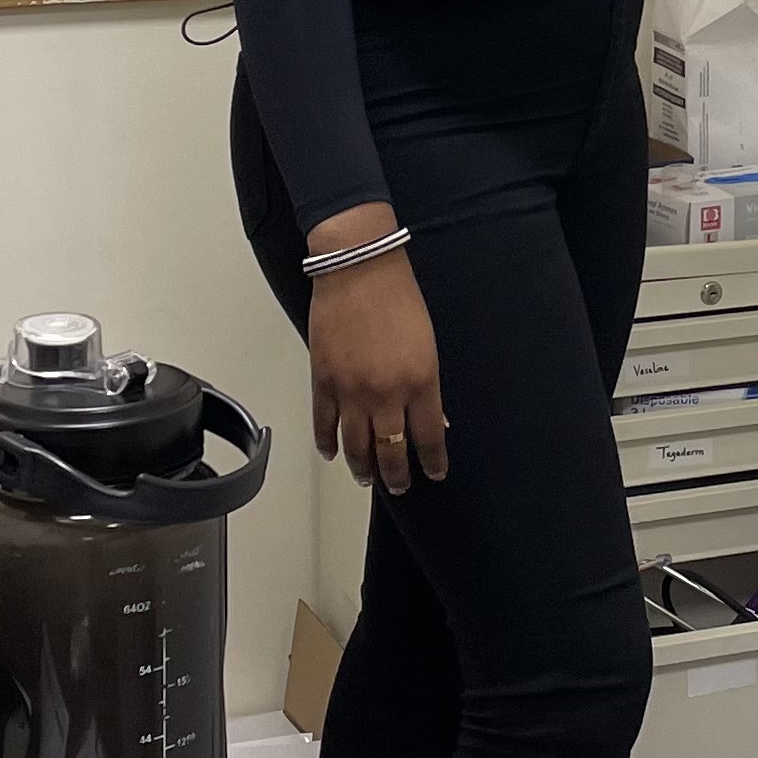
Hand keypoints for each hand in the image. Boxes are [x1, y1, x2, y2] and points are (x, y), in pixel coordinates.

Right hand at [301, 206, 447, 493]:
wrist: (359, 271)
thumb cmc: (399, 299)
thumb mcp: (429, 343)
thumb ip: (429, 385)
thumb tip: (435, 418)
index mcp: (421, 381)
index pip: (429, 436)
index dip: (433, 460)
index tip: (435, 473)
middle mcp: (386, 393)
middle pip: (391, 449)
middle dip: (397, 474)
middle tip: (399, 487)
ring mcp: (351, 391)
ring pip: (355, 445)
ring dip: (362, 467)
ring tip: (367, 478)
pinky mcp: (322, 381)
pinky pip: (323, 424)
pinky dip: (326, 443)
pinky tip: (331, 453)